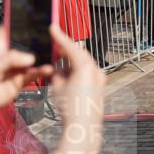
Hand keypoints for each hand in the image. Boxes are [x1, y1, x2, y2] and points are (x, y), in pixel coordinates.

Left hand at [0, 30, 51, 111]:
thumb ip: (10, 60)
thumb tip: (29, 57)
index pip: (8, 32)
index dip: (19, 25)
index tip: (31, 20)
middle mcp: (6, 58)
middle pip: (24, 46)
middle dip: (35, 42)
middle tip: (48, 39)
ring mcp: (13, 70)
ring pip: (30, 61)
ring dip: (40, 59)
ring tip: (49, 57)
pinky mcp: (18, 82)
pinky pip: (32, 75)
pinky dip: (41, 73)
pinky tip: (46, 70)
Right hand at [49, 25, 103, 148]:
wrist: (84, 127)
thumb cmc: (71, 108)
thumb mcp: (58, 86)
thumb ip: (57, 72)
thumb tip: (57, 68)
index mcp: (85, 67)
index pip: (71, 47)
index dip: (60, 36)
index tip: (53, 27)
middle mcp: (96, 70)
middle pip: (79, 53)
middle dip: (66, 49)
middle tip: (53, 44)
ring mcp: (100, 78)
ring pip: (84, 62)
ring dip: (71, 60)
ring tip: (58, 62)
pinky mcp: (101, 85)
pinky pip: (88, 72)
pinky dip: (77, 70)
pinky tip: (68, 74)